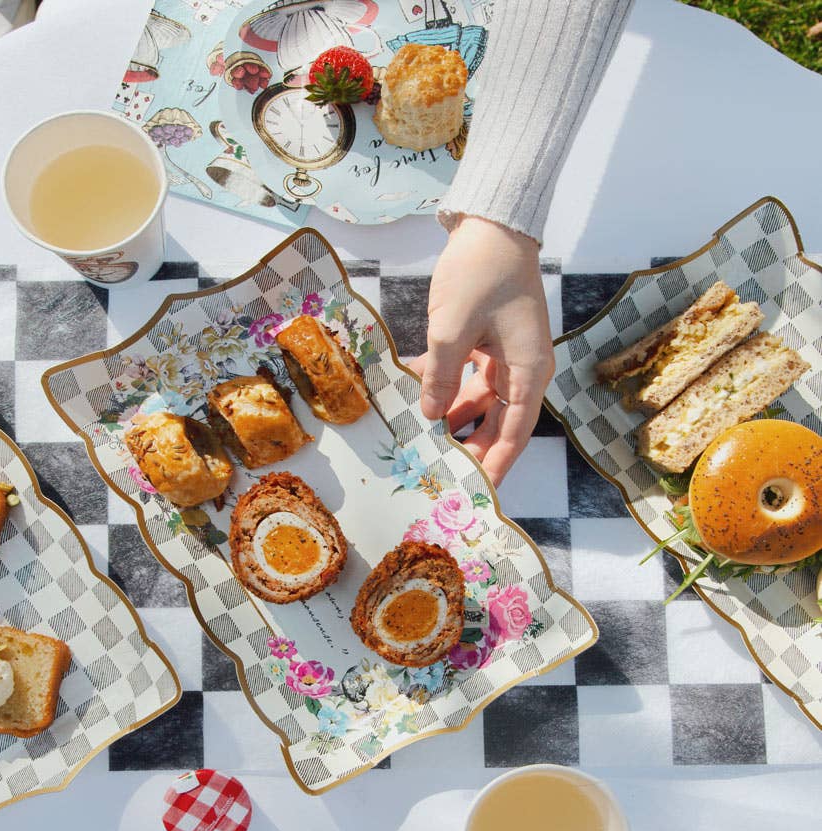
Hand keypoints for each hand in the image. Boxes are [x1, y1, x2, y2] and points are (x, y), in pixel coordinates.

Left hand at [412, 216, 554, 485]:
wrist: (493, 222)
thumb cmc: (481, 273)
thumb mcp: (453, 330)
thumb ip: (441, 378)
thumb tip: (431, 417)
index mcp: (529, 372)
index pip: (514, 434)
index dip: (496, 465)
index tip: (478, 492)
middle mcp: (523, 368)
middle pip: (498, 422)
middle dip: (470, 447)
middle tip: (442, 472)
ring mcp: (507, 353)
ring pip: (479, 400)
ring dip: (453, 416)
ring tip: (424, 439)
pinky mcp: (489, 339)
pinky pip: (468, 374)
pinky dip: (446, 384)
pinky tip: (418, 392)